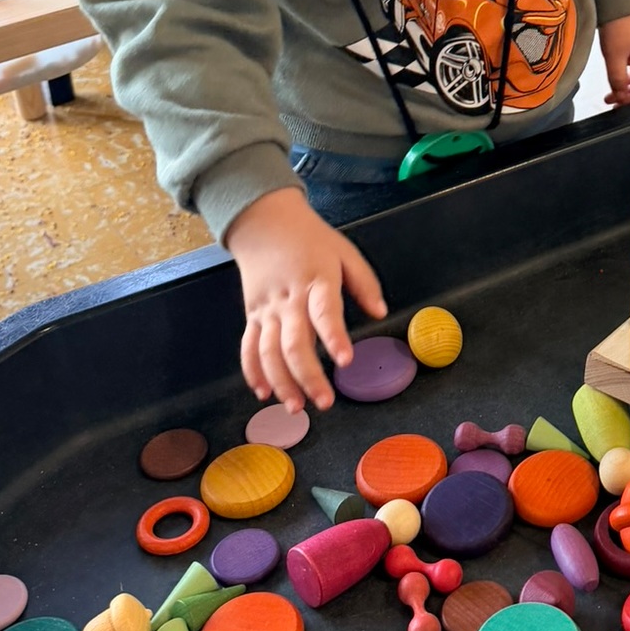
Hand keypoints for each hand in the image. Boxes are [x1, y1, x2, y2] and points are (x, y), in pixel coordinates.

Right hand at [228, 187, 387, 412]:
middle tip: (325, 402)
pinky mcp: (252, 315)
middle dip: (308, 376)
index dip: (334, 337)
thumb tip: (380, 313)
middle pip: (294, 343)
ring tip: (297, 407)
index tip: (346, 360)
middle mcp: (288, 298)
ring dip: (281, 382)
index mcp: (317, 280)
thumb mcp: (344, 252)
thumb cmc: (310, 239)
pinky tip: (265, 394)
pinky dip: (253, 372)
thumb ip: (364, 283)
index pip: (325, 311)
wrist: (264, 222)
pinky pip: (248, 348)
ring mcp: (266, 309)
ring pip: (269, 352)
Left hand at [599, 12, 629, 107]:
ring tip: (611, 91)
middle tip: (612, 100)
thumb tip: (620, 94)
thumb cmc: (618, 23)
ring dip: (626, 87)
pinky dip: (628, 76)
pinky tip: (619, 76)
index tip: (617, 104)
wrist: (619, 0)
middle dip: (628, 97)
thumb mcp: (613, 56)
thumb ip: (617, 79)